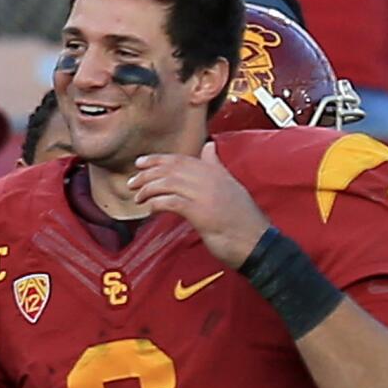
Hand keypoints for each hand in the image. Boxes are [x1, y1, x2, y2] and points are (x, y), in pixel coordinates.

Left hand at [129, 141, 271, 267]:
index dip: (158, 160)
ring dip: (148, 189)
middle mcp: (210, 179)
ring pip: (168, 183)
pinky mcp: (201, 213)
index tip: (140, 163)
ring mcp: (206, 195)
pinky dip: (157, 203)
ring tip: (137, 198)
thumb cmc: (242, 218)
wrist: (257, 242)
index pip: (181, 160)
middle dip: (147, 174)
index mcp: (216, 172)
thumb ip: (216, 166)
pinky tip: (150, 209)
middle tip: (131, 182)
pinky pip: (172, 202)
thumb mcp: (230, 187)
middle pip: (171, 169)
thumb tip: (209, 146)